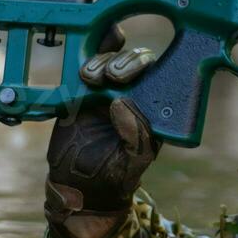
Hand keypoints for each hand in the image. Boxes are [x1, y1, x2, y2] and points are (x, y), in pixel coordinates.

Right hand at [44, 29, 158, 237]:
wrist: (79, 187)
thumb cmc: (114, 176)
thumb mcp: (132, 161)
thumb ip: (135, 136)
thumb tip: (122, 102)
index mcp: (152, 110)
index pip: (158, 78)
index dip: (144, 69)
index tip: (125, 78)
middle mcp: (133, 96)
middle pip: (134, 64)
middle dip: (123, 63)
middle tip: (111, 76)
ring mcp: (106, 92)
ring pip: (109, 62)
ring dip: (101, 61)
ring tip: (90, 77)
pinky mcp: (82, 93)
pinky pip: (86, 68)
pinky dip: (88, 54)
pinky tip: (88, 50)